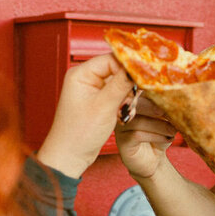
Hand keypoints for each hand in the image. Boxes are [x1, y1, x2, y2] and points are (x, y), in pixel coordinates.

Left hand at [36, 53, 133, 177]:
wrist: (70, 156)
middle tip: (134, 97)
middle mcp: (85, 79)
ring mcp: (91, 90)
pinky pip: (116, 94)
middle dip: (128, 83)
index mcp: (80, 74)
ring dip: (127, 95)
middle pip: (116, 70)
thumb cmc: (78, 134)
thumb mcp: (104, 106)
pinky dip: (123, 103)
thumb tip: (136, 67)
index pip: (111, 59)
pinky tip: (123, 113)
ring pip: (119, 83)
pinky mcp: (98, 101)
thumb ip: (121, 84)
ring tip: (127, 109)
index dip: (128, 66)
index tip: (144, 74)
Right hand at [114, 97, 177, 179]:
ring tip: (173, 130)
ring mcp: (120, 127)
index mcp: (133, 100)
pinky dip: (155, 136)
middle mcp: (122, 111)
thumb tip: (178, 97)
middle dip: (153, 106)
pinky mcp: (122, 142)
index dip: (152, 91)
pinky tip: (167, 138)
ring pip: (137, 120)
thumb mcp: (167, 118)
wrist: (154, 159)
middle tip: (168, 112)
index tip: (170, 96)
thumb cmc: (160, 134)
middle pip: (134, 102)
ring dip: (159, 125)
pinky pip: (136, 135)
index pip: (139, 89)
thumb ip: (167, 106)